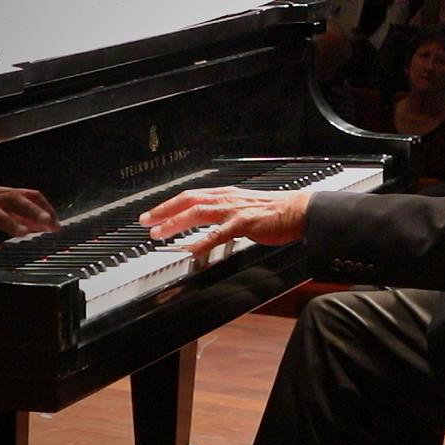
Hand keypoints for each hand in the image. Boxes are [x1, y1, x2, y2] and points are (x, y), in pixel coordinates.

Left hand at [141, 187, 311, 256]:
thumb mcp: (245, 205)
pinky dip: (202, 242)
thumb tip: (210, 222)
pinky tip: (191, 250)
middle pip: (187, 201)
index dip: (169, 204)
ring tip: (159, 233)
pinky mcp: (244, 223)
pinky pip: (218, 234)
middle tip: (146, 222)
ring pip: (197, 213)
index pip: (190, 196)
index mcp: (225, 193)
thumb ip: (226, 212)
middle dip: (163, 211)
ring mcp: (234, 210)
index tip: (153, 213)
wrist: (299, 210)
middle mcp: (226, 198)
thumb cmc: (276, 211)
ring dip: (175, 223)